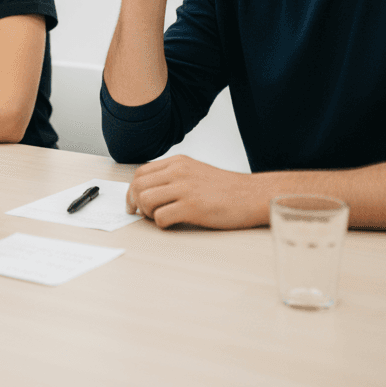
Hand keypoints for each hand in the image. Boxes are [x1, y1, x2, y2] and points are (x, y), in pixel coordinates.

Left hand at [125, 155, 263, 228]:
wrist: (253, 195)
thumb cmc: (226, 188)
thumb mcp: (195, 171)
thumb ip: (173, 175)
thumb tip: (150, 191)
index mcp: (177, 162)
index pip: (141, 172)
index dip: (132, 189)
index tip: (134, 202)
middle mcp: (178, 171)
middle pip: (138, 186)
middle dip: (136, 202)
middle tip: (144, 214)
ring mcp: (185, 188)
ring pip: (146, 200)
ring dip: (148, 213)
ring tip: (160, 218)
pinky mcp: (192, 207)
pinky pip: (161, 217)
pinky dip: (161, 224)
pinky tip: (171, 224)